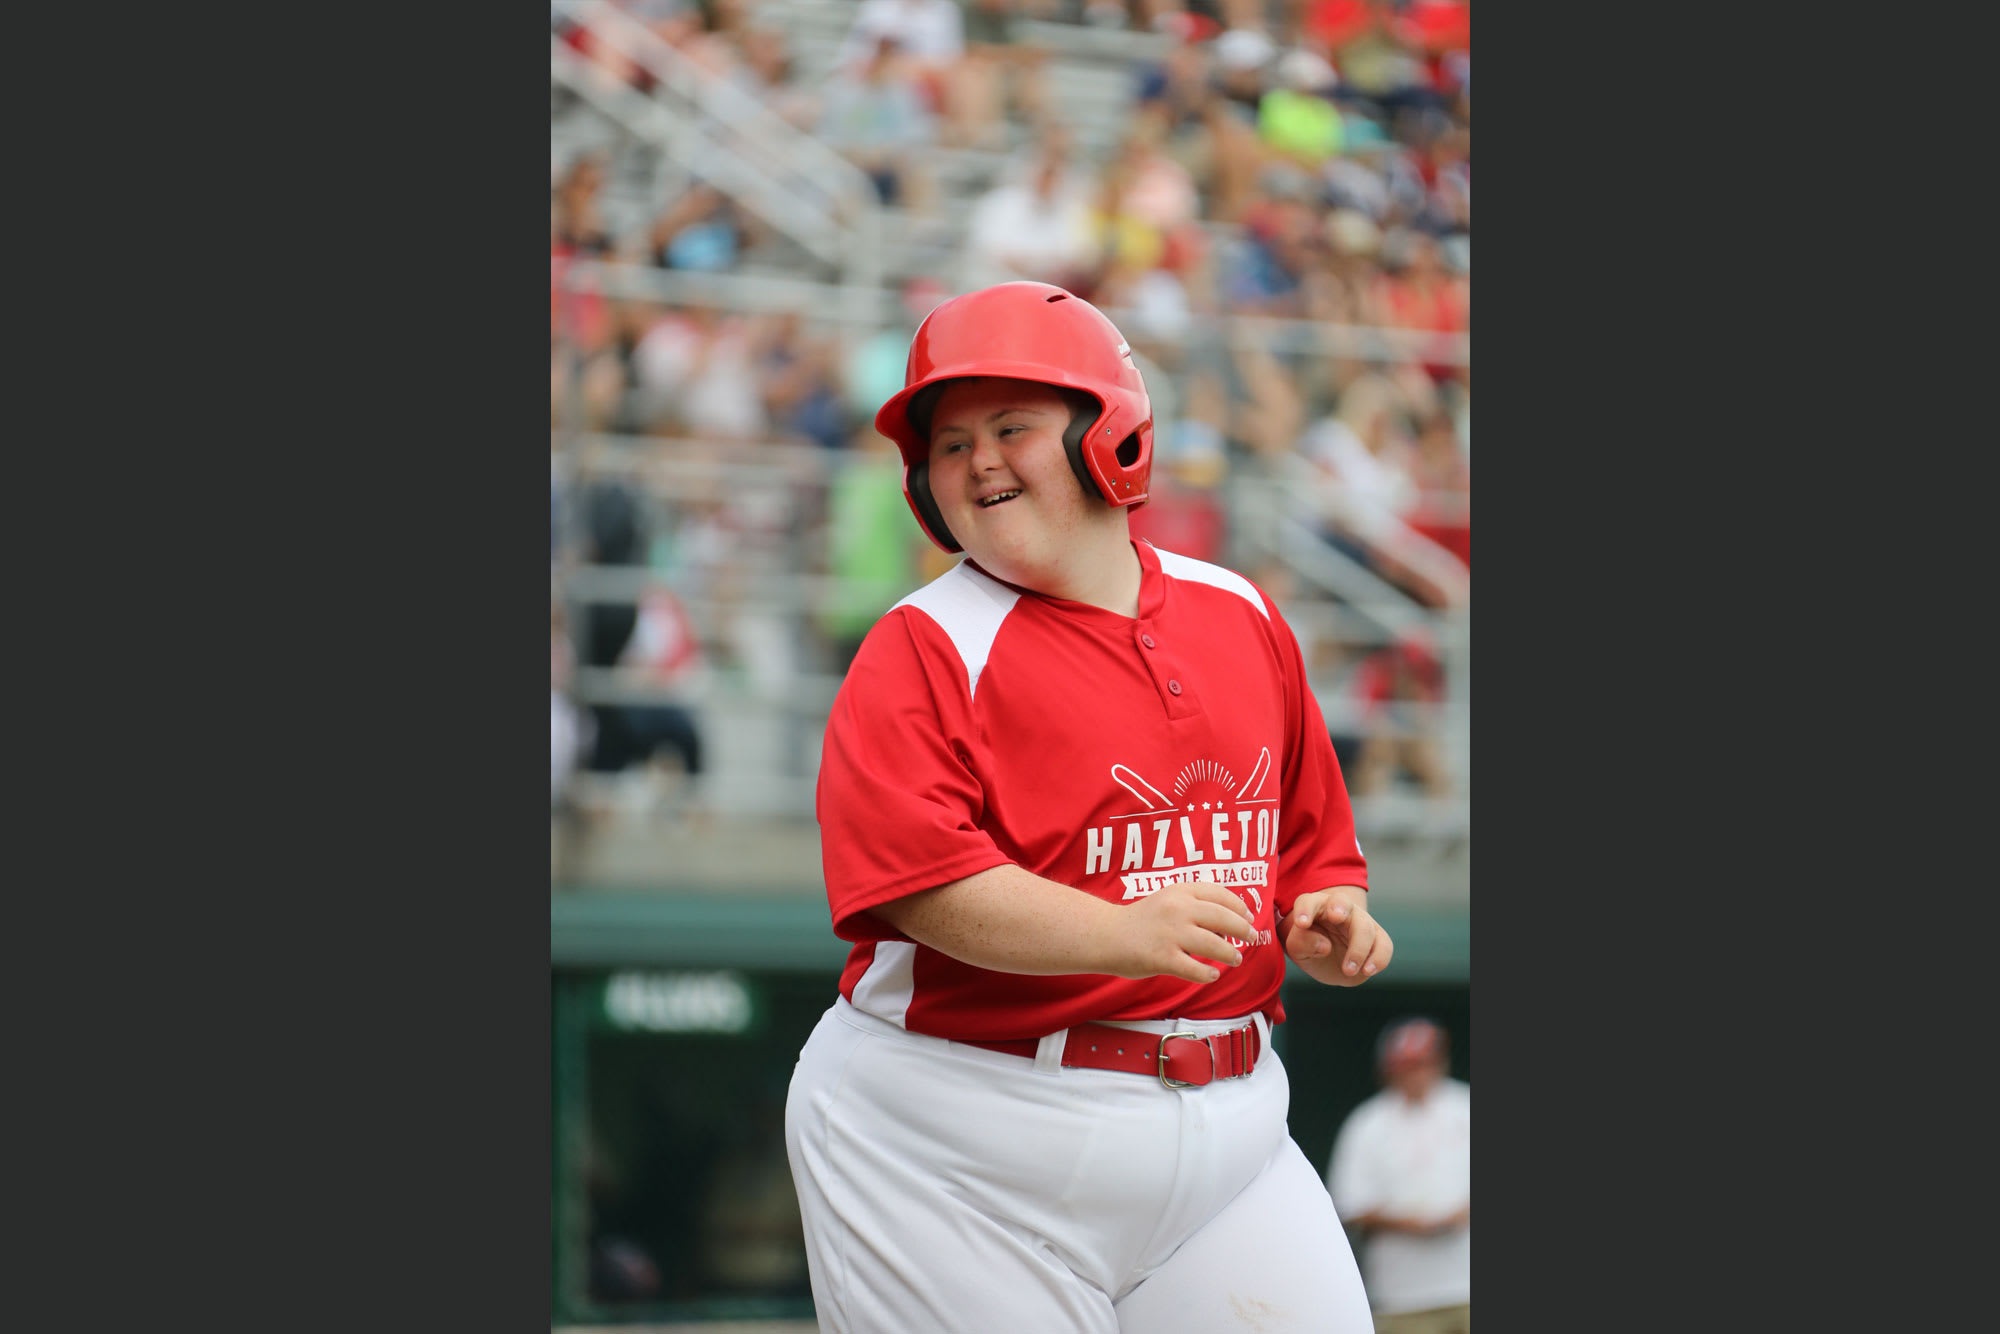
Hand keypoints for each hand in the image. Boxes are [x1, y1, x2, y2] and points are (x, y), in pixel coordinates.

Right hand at [1112, 879, 1259, 984]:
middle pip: (1223, 918)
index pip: (1219, 894)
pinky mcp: (1163, 958)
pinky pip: (1194, 969)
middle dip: (1243, 929)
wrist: (1104, 934)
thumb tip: (1228, 923)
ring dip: (1230, 953)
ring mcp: (1171, 934)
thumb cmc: (1140, 920)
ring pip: (1214, 945)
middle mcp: (1178, 909)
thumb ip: (1193, 905)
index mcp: (1180, 891)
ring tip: (1236, 958)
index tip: (1248, 916)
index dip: (1239, 906)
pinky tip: (1213, 975)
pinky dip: (1208, 973)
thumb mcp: (1167, 900)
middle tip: (1252, 938)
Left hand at [1282, 885, 1390, 986]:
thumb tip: (1324, 946)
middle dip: (1340, 908)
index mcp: (1315, 906)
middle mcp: (1339, 908)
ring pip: (1365, 926)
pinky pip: (1384, 945)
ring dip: (1358, 949)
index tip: (1301, 924)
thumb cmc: (1310, 948)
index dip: (1306, 910)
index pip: (1309, 901)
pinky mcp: (1377, 939)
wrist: (1329, 962)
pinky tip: (1367, 971)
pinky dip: (1379, 958)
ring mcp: (1361, 922)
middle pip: (1342, 902)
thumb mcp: (1297, 950)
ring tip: (1348, 970)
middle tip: (1336, 916)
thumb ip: (1301, 943)